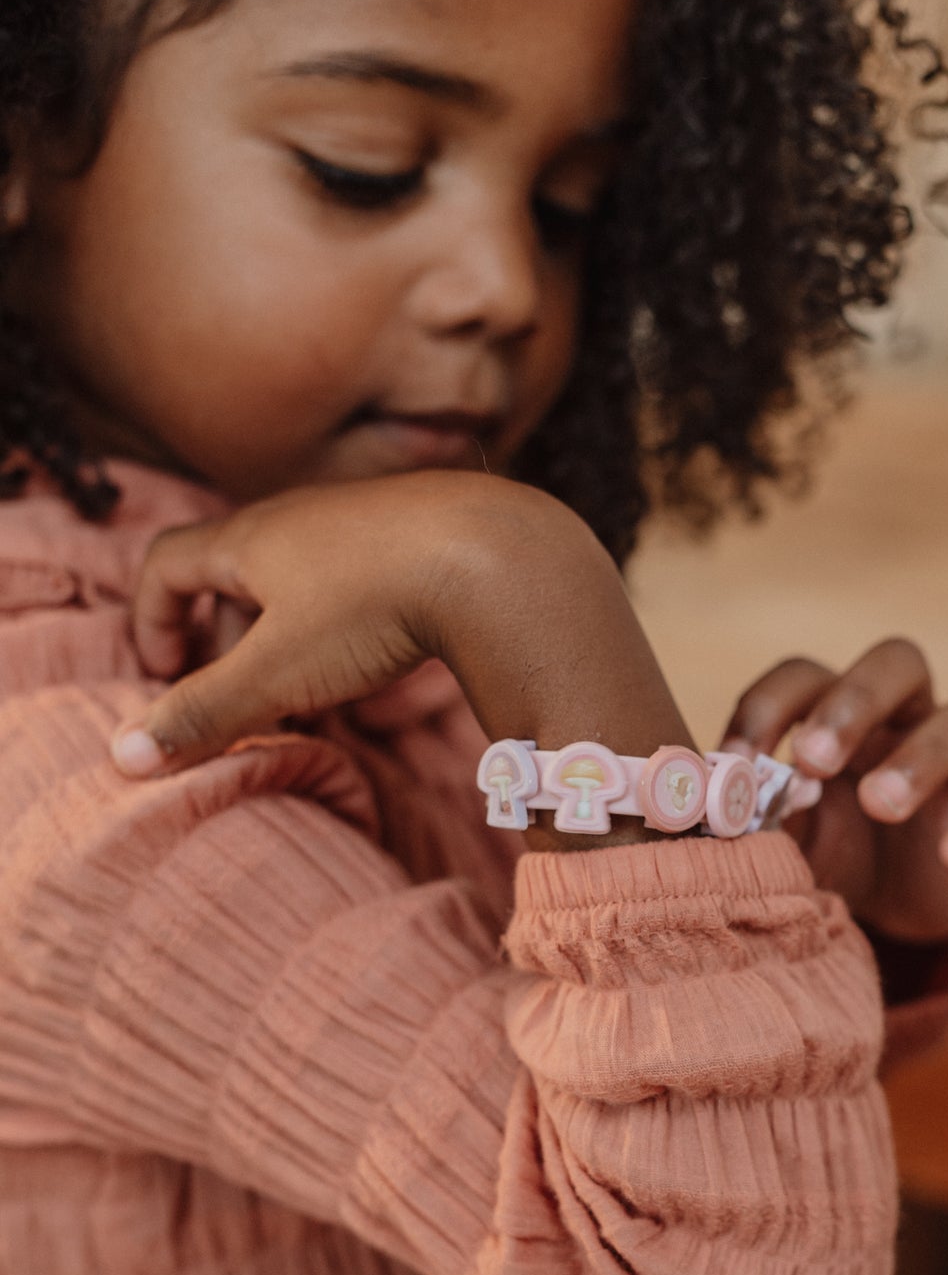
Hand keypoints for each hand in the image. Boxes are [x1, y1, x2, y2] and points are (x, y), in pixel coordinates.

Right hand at [110, 474, 691, 842]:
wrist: (498, 554)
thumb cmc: (374, 607)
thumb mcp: (278, 672)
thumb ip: (204, 714)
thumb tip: (121, 758)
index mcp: (251, 536)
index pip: (169, 561)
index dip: (153, 618)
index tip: (166, 675)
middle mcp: (301, 515)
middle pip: (235, 570)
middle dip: (225, 636)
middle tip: (239, 697)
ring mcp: (365, 519)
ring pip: (302, 576)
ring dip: (289, 634)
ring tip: (308, 694)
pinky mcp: (422, 532)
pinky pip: (361, 574)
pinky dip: (346, 621)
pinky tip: (379, 661)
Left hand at [721, 638, 947, 944]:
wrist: (893, 914)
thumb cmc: (830, 853)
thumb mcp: (783, 839)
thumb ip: (752, 818)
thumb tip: (701, 810)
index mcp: (838, 715)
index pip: (806, 674)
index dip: (769, 707)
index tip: (735, 764)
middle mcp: (903, 721)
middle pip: (899, 661)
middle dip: (856, 700)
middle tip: (816, 760)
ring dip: (922, 756)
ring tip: (882, 804)